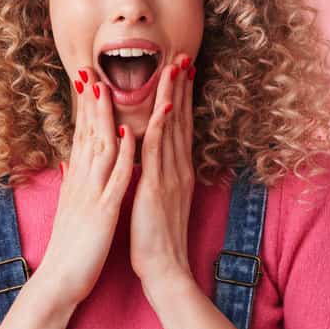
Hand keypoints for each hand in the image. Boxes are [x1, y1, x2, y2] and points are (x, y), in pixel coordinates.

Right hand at [37, 67, 135, 311]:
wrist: (59, 281)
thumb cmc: (68, 248)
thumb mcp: (69, 209)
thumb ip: (71, 182)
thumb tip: (68, 161)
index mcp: (76, 181)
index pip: (81, 136)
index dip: (85, 108)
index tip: (89, 81)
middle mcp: (81, 182)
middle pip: (87, 134)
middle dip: (91, 102)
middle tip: (93, 70)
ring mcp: (91, 195)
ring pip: (99, 148)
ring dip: (105, 117)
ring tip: (109, 88)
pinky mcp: (102, 212)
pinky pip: (114, 179)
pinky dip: (121, 155)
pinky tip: (128, 135)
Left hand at [130, 54, 196, 287]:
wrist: (165, 271)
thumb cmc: (155, 240)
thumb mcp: (155, 202)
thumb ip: (153, 179)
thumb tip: (147, 163)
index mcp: (176, 173)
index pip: (177, 128)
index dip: (179, 99)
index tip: (178, 74)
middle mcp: (178, 170)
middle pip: (180, 120)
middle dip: (180, 88)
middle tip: (182, 57)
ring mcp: (170, 177)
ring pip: (171, 128)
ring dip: (173, 96)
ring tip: (175, 68)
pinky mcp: (158, 188)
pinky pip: (158, 152)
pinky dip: (161, 126)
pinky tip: (163, 106)